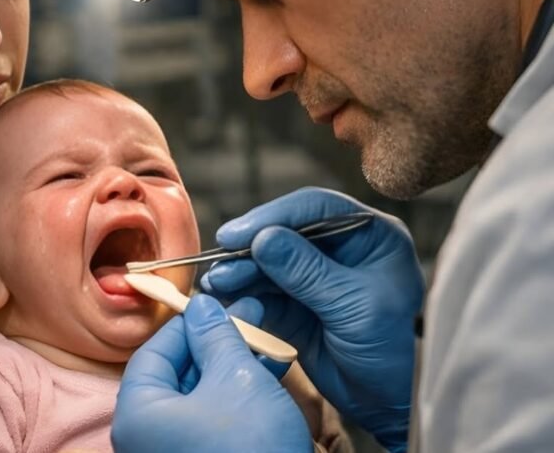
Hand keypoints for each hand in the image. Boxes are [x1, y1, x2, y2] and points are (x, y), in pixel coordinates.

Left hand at [112, 295, 311, 452]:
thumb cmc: (250, 447)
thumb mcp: (235, 378)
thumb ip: (216, 336)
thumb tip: (202, 306)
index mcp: (138, 415)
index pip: (153, 352)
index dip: (187, 324)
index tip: (216, 306)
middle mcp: (147, 439)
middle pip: (177, 374)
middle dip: (216, 344)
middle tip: (250, 317)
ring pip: (201, 396)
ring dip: (233, 367)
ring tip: (267, 344)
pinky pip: (214, 420)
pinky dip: (238, 396)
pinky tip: (268, 375)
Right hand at [202, 187, 423, 451]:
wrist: (387, 402)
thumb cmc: (392, 352)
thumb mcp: (354, 307)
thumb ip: (308, 272)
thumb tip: (265, 240)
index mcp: (371, 235)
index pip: (317, 208)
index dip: (274, 217)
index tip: (239, 234)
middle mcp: (340, 248)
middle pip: (285, 232)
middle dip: (250, 248)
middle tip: (221, 262)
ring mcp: (314, 273)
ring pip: (268, 261)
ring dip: (240, 271)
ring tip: (218, 285)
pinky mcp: (294, 300)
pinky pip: (261, 289)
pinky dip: (242, 293)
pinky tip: (225, 298)